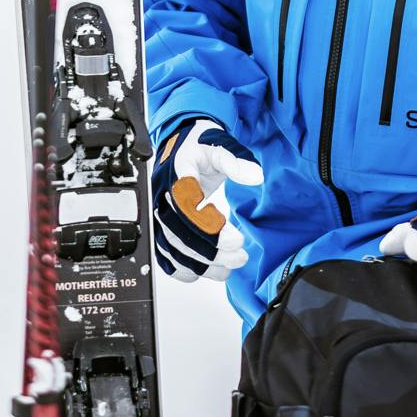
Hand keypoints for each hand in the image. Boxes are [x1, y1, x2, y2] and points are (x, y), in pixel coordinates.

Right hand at [152, 119, 263, 282]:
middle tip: (240, 256)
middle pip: (180, 233)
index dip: (210, 228)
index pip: (187, 207)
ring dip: (201, 263)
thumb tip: (255, 177)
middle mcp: (163, 196)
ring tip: (229, 267)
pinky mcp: (162, 225)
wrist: (182, 144)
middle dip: (212, 251)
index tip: (237, 240)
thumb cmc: (200, 145)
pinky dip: (182, 268)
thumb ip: (237, 160)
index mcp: (176, 173)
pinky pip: (165, 253)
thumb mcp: (220, 144)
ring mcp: (160, 212)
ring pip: (173, 247)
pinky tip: (204, 272)